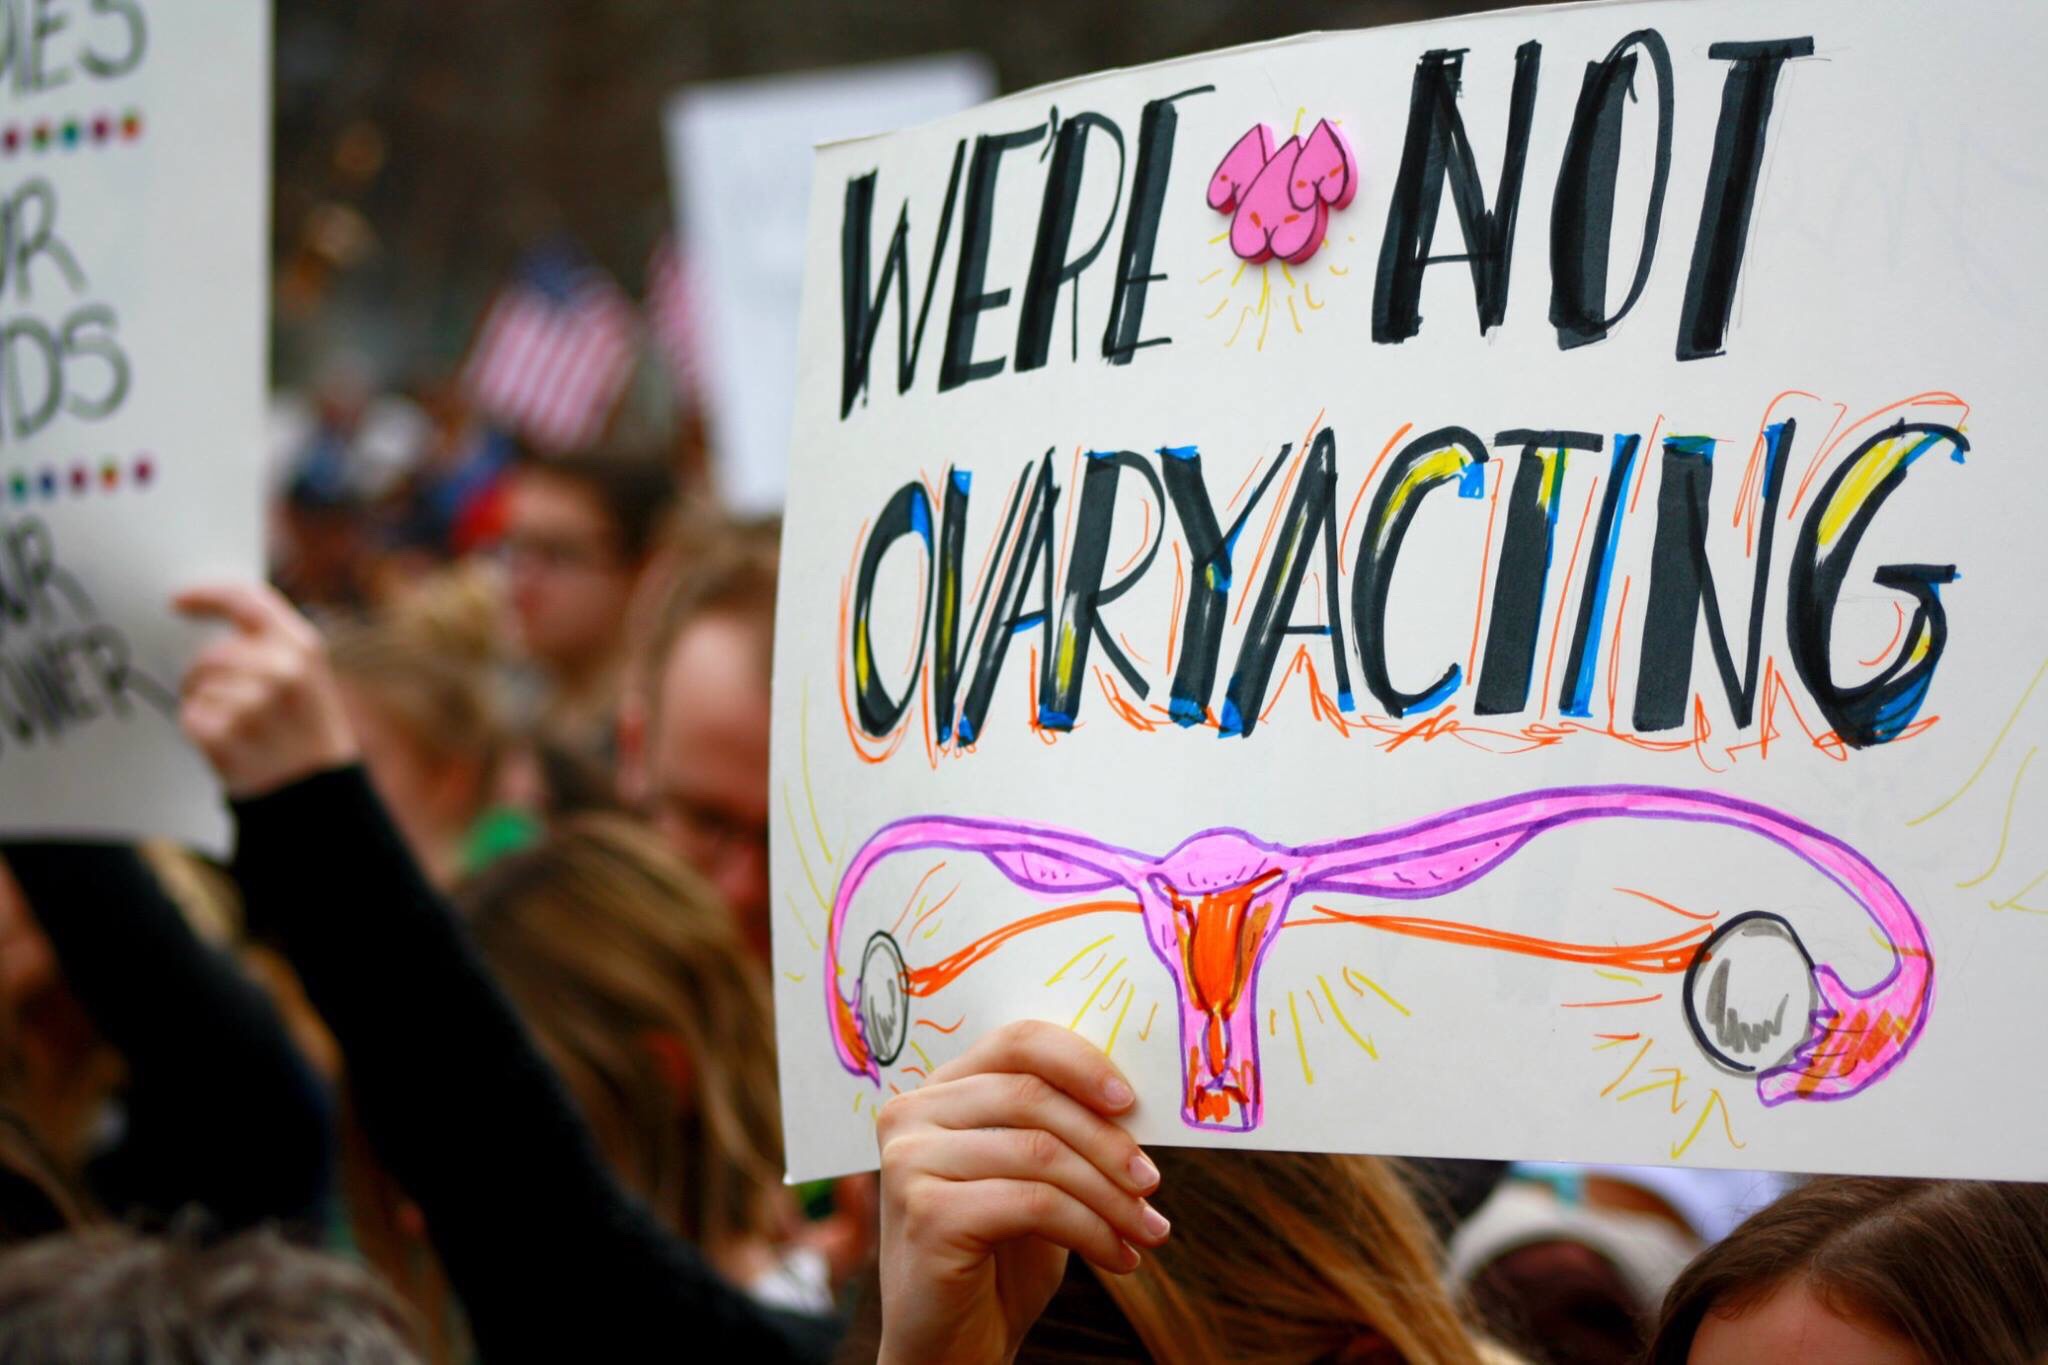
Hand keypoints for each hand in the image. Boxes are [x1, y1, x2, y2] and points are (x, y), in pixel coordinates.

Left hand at [173, 584, 358, 797]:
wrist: (319, 792)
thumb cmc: (308, 728)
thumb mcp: (310, 674)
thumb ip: (272, 642)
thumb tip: (210, 617)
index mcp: (304, 648)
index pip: (247, 600)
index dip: (207, 596)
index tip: (177, 602)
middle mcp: (281, 671)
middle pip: (213, 653)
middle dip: (208, 673)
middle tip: (228, 699)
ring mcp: (253, 704)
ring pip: (199, 683)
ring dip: (206, 702)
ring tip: (237, 725)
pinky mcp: (225, 735)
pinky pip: (190, 715)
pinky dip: (200, 728)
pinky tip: (228, 742)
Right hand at [875, 1019, 1167, 1364]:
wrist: (950, 1350)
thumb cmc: (998, 1260)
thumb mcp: (1031, 1179)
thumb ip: (1056, 1128)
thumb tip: (1131, 1096)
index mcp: (937, 1092)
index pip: (1017, 1043)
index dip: (1081, 1063)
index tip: (1133, 1103)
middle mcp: (911, 1115)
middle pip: (1033, 1097)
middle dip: (1108, 1143)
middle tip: (1153, 1184)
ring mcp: (911, 1162)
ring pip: (1041, 1153)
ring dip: (1110, 1196)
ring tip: (1147, 1231)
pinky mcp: (926, 1212)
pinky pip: (1035, 1203)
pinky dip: (1091, 1230)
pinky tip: (1118, 1257)